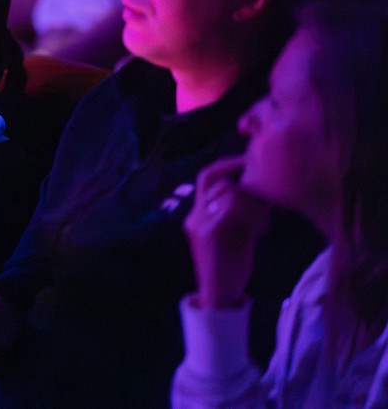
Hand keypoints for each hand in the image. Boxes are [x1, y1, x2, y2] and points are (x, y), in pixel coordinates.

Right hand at [183, 156, 270, 308]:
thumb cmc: (232, 264)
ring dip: (250, 199)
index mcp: (200, 214)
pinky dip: (248, 212)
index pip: (208, 178)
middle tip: (257, 171)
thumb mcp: (239, 231)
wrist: (220, 295)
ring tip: (264, 217)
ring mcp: (198, 223)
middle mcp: (195, 215)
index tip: (249, 163)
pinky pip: (227, 207)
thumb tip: (262, 189)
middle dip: (233, 169)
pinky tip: (260, 228)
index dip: (226, 165)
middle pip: (209, 177)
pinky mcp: (207, 233)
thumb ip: (242, 211)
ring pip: (225, 191)